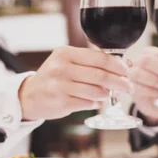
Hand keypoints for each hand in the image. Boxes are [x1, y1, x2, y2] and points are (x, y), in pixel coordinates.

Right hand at [18, 46, 132, 119]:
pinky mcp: (61, 102)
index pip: (99, 58)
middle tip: (128, 87)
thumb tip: (121, 67)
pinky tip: (96, 102)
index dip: (117, 66)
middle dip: (119, 82)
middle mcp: (61, 68)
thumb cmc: (54, 78)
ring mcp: (60, 86)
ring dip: (106, 94)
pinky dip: (96, 103)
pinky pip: (87, 103)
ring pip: (96, 91)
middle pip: (100, 75)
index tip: (126, 71)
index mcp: (65, 53)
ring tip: (108, 94)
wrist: (30, 95)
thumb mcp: (67, 62)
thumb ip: (90, 63)